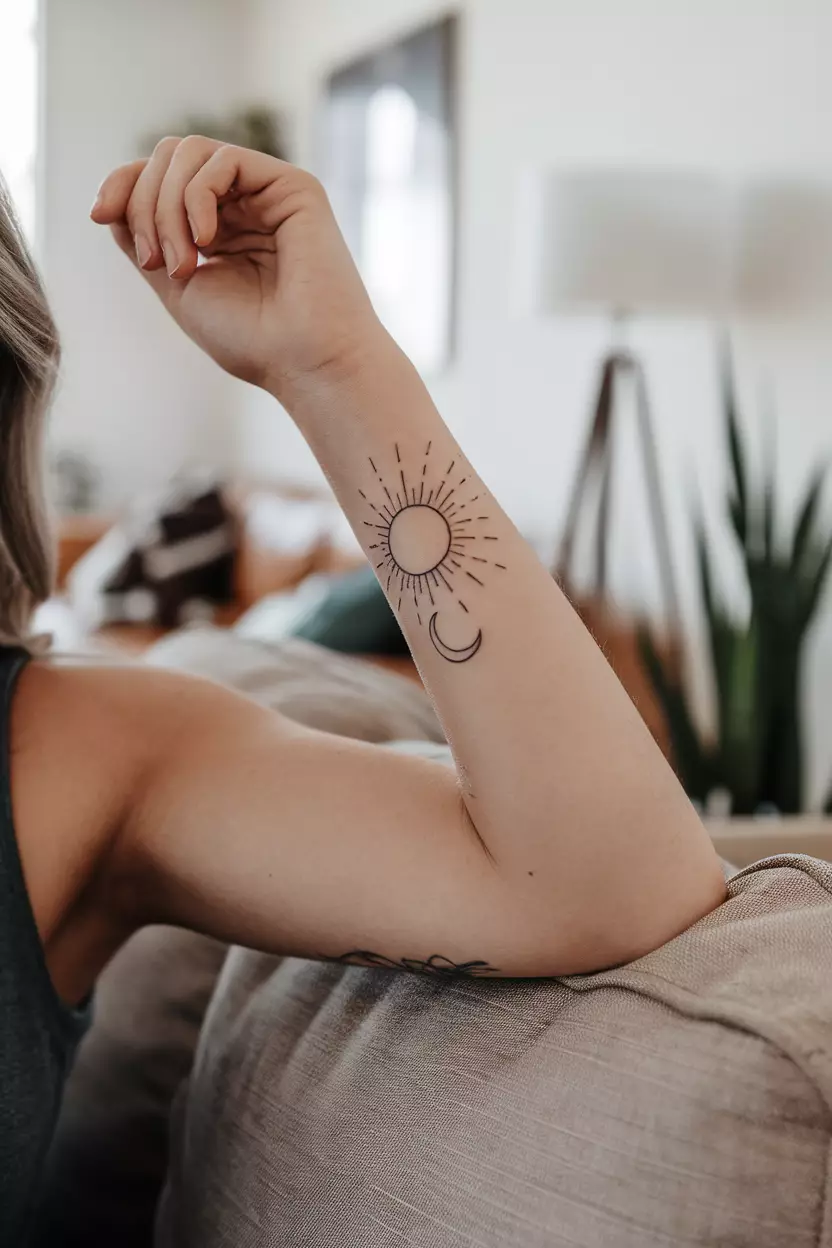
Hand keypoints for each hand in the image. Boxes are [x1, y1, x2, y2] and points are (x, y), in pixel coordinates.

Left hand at [90, 136, 383, 401]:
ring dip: (167, 206)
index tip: (99, 215)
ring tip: (182, 263)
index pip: (159, 178)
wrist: (306, 363)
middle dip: (144, 205)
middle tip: (155, 264)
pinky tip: (208, 241)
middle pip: (167, 160)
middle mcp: (244, 205)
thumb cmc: (253, 340)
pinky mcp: (294, 186)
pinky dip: (198, 196)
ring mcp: (268, 192)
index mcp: (220, 228)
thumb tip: (112, 200)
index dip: (122, 185)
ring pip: (189, 153)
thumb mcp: (178, 286)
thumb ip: (144, 240)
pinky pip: (222, 160)